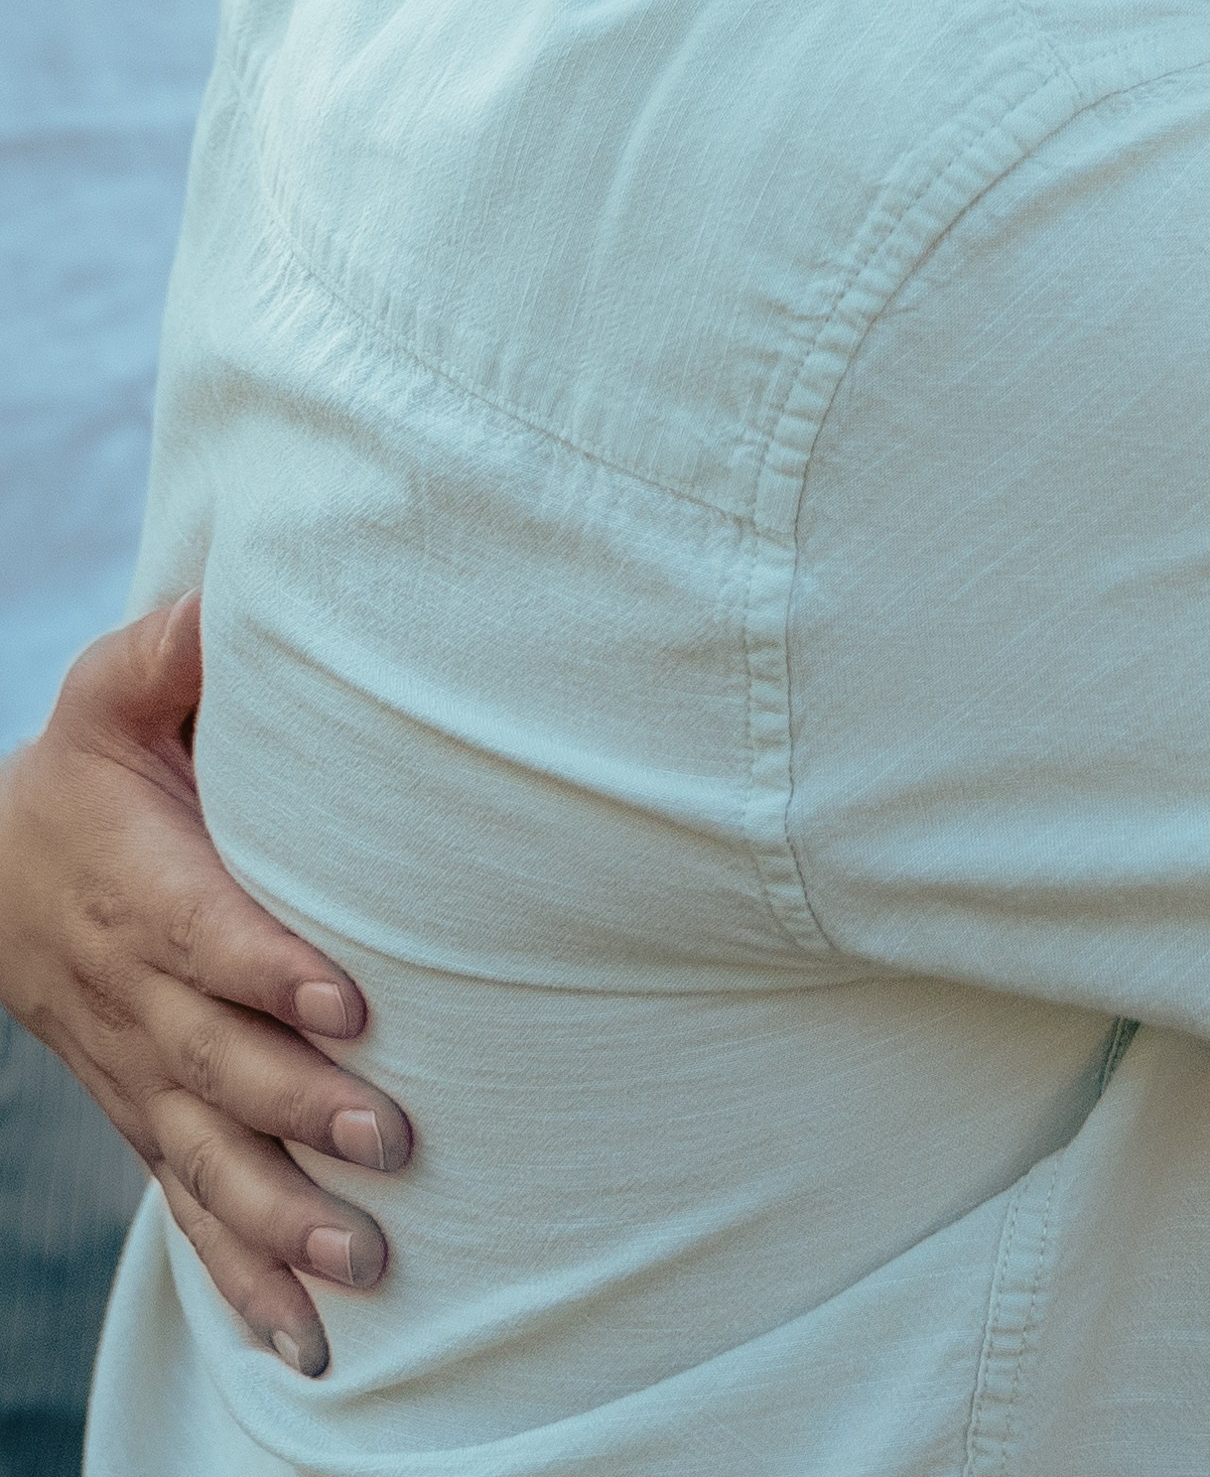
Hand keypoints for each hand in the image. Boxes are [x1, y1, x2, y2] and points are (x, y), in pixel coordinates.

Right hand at [0, 598, 405, 1377]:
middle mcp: (136, 998)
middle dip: (302, 1107)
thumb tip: (233, 594)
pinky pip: (188, 1212)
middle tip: (392, 1140)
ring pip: (206, 1160)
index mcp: (140, 888)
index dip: (270, 971)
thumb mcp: (117, 691)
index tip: (349, 997)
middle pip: (217, 1065)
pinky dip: (239, 1281)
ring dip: (281, 1218)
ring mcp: (139, 1076)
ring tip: (364, 1263)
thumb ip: (174, 651)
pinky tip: (302, 1342)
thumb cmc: (92, 766)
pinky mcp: (149, 1124)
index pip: (207, 937)